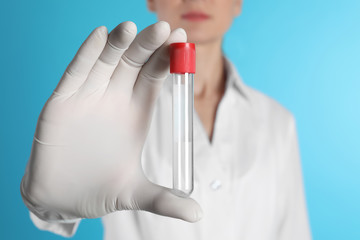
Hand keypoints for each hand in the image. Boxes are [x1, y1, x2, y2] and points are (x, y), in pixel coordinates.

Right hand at [20, 21, 201, 222]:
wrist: (64, 198)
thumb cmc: (101, 189)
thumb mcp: (135, 194)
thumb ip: (164, 200)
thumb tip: (198, 215)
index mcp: (137, 112)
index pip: (155, 77)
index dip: (168, 59)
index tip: (182, 41)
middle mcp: (115, 99)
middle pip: (134, 63)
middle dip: (149, 46)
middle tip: (164, 30)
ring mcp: (89, 97)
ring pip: (106, 62)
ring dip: (118, 44)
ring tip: (131, 28)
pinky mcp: (63, 102)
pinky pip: (76, 73)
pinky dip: (86, 55)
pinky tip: (98, 36)